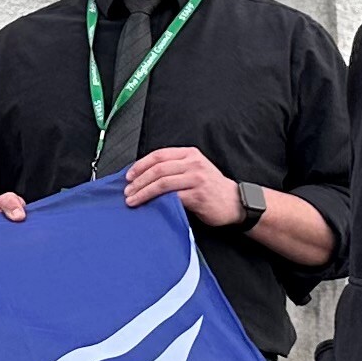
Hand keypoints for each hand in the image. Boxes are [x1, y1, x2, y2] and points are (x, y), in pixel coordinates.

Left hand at [123, 147, 237, 223]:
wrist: (234, 203)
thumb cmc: (211, 188)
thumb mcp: (195, 169)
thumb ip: (175, 168)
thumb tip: (145, 175)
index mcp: (190, 154)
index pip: (159, 155)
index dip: (140, 165)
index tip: (129, 176)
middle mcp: (193, 163)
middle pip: (158, 169)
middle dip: (139, 180)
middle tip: (127, 191)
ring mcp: (196, 178)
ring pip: (162, 182)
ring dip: (143, 192)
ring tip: (133, 199)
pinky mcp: (198, 195)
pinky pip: (172, 197)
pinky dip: (157, 201)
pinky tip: (149, 206)